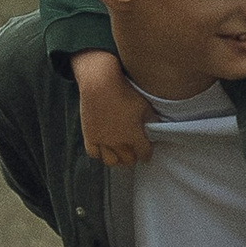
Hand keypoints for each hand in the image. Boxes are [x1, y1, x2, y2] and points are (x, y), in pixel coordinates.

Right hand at [72, 49, 154, 166]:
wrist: (99, 85)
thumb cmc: (125, 93)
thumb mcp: (145, 106)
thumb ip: (151, 120)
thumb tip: (156, 127)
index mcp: (135, 137)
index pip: (144, 154)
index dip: (147, 153)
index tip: (147, 152)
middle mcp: (118, 143)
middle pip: (128, 160)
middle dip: (134, 157)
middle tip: (135, 152)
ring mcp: (102, 141)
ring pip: (112, 161)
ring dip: (118, 159)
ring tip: (120, 153)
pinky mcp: (89, 136)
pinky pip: (94, 154)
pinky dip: (100, 153)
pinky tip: (104, 149)